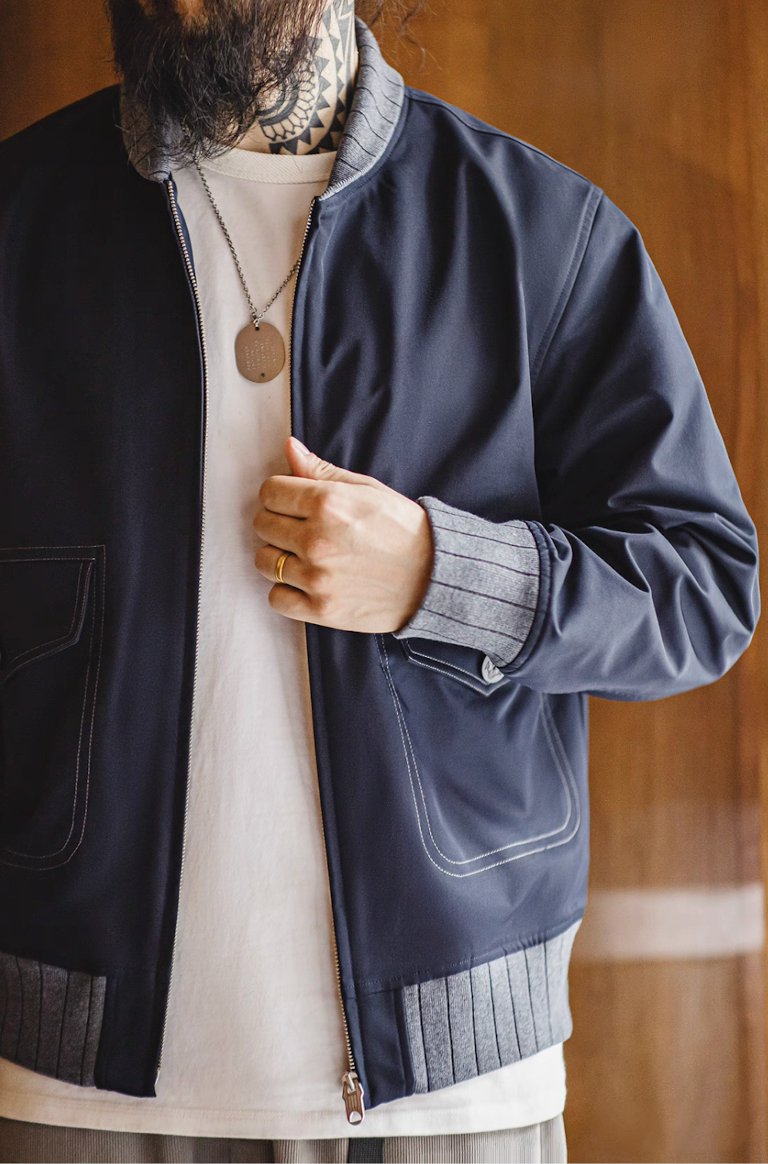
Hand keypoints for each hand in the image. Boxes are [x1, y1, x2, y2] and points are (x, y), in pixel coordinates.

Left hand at [253, 437, 433, 631]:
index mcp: (327, 503)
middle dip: (277, 522)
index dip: (279, 495)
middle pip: (262, 524)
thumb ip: (322, 471)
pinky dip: (285, 591)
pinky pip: (276, 598)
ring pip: (264, 561)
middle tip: (301, 528)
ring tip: (304, 556)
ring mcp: (317, 577)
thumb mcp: (367, 489)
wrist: (435, 577)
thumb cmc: (403, 529)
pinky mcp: (321, 609)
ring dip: (278, 556)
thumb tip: (289, 447)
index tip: (293, 503)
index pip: (269, 491)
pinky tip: (305, 582)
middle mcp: (317, 539)